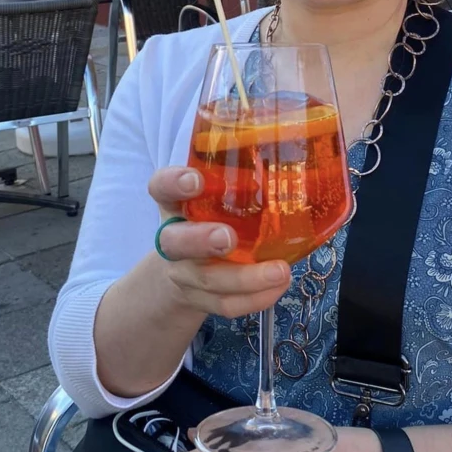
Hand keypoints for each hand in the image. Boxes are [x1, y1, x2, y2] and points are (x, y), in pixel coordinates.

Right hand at [148, 166, 290, 318]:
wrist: (179, 272)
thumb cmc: (207, 219)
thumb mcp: (211, 196)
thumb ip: (235, 177)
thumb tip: (289, 147)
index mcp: (174, 205)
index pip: (161, 188)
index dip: (173, 184)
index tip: (196, 180)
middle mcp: (173, 240)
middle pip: (175, 242)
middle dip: (200, 240)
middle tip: (227, 237)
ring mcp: (185, 273)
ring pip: (207, 280)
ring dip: (245, 278)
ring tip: (280, 271)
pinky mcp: (201, 299)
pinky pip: (225, 305)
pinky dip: (255, 299)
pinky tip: (279, 286)